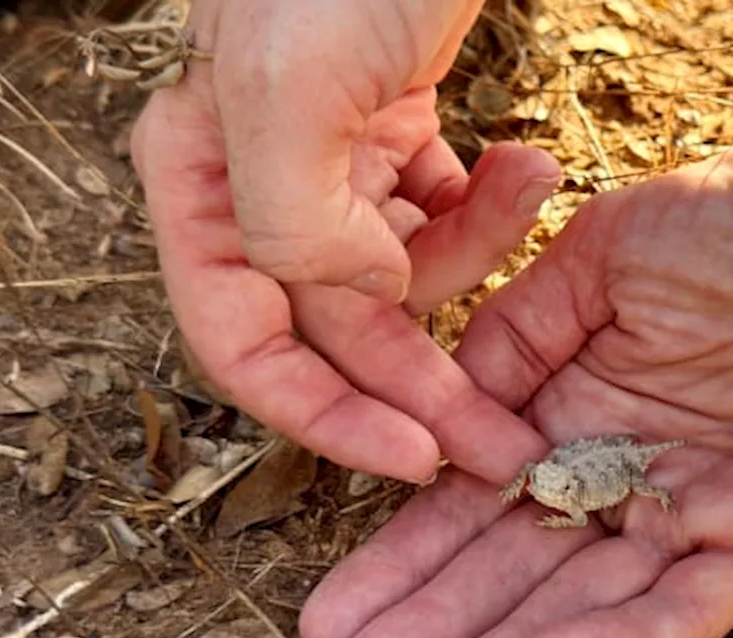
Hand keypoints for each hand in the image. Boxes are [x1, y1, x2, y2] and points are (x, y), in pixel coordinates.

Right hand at [131, 0, 561, 478]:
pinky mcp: (391, 143)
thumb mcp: (289, 86)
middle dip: (426, 384)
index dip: (325, 417)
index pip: (245, 344)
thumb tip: (348, 298)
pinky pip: (441, 220)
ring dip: (474, 263)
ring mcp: (327, 169)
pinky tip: (524, 166)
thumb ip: (288, 221)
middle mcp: (256, 190)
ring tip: (527, 189)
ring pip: (401, 281)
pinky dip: (487, 210)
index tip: (414, 456)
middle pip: (339, 332)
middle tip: (506, 438)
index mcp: (205, 187)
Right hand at [297, 117, 732, 637]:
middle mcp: (623, 481)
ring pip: (583, 613)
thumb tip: (446, 418)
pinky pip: (688, 602)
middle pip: (511, 583)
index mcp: (574, 416)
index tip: (326, 624)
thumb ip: (520, 333)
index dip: (399, 570)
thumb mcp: (608, 253)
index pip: (469, 511)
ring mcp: (695, 518)